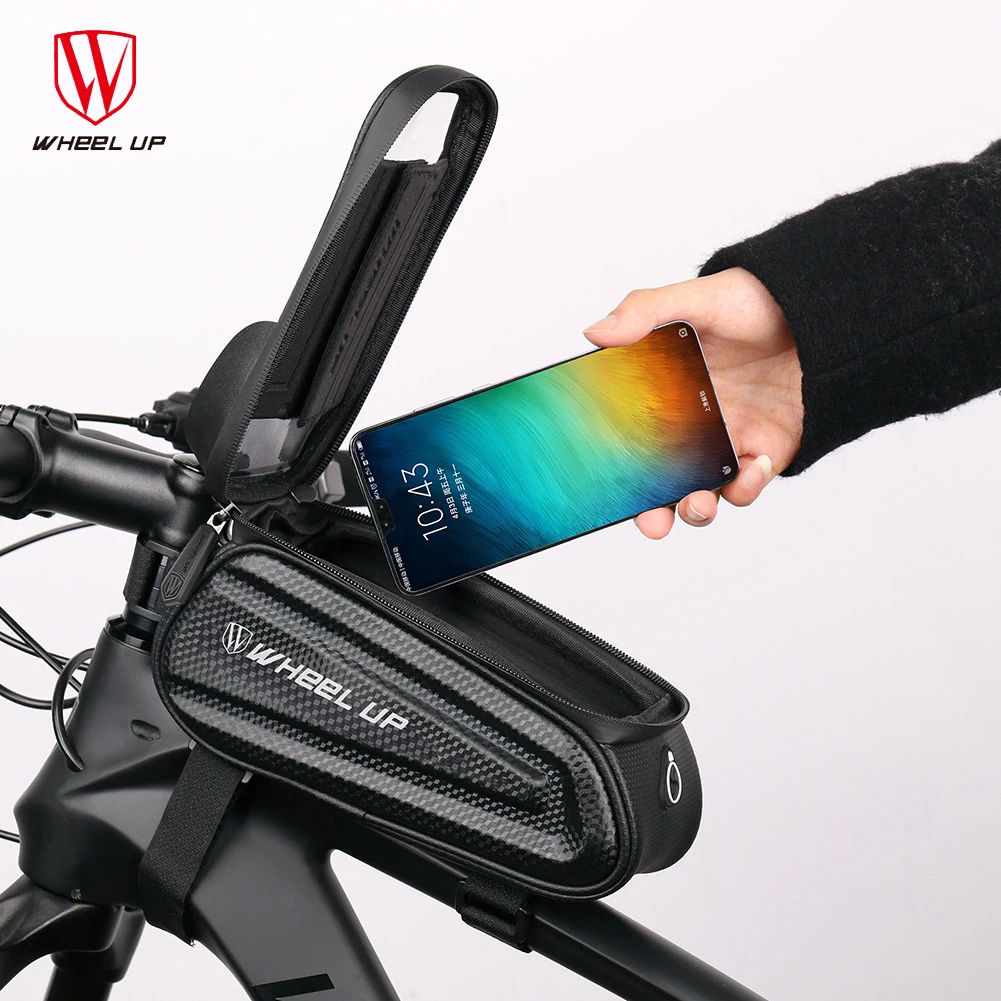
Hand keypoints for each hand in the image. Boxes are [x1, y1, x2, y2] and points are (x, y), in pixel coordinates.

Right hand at [584, 267, 802, 538]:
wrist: (825, 312)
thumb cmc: (758, 302)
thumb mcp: (698, 298)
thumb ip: (644, 312)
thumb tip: (594, 334)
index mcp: (664, 395)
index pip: (629, 440)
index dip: (616, 471)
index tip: (606, 491)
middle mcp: (691, 425)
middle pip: (661, 481)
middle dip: (653, 511)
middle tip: (652, 521)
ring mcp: (726, 442)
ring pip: (701, 492)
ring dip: (696, 509)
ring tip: (698, 505)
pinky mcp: (764, 452)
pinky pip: (747, 484)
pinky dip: (745, 486)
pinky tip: (750, 467)